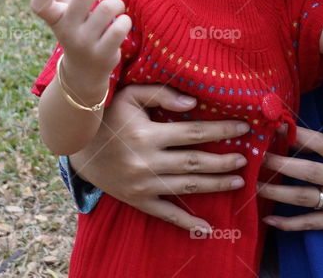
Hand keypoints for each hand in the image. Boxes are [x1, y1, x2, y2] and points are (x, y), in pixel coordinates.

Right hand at [30, 0, 130, 87]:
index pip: (40, 4)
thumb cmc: (76, 34)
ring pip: (108, 8)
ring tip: (116, 9)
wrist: (84, 73)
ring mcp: (85, 44)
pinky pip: (119, 27)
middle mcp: (67, 31)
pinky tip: (122, 23)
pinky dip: (125, 21)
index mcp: (56, 19)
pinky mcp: (103, 54)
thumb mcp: (64, 16)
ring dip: (117, 4)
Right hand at [68, 84, 250, 231]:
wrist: (77, 146)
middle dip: (223, 161)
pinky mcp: (137, 200)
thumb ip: (161, 94)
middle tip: (244, 158)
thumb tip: (193, 103)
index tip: (243, 128)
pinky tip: (206, 228)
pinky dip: (186, 222)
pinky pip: (165, 214)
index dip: (221, 130)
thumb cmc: (108, 116)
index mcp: (147, 135)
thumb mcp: (130, 95)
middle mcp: (146, 162)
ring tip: (237, 181)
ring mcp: (142, 184)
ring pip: (187, 187)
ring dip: (215, 185)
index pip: (194, 133)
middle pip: (195, 162)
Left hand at [257, 127, 322, 231]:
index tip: (276, 127)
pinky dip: (288, 224)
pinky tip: (269, 220)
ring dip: (277, 193)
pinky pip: (310, 223)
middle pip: (307, 172)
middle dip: (279, 164)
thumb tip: (295, 137)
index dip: (298, 135)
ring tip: (255, 186)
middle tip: (256, 158)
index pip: (320, 143)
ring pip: (304, 198)